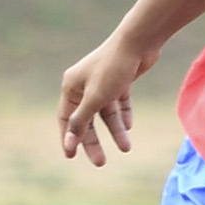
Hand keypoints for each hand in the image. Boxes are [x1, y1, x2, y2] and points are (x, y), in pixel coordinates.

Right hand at [57, 27, 159, 166]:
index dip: (68, 138)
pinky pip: (119, 104)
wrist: (139, 42)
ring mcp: (102, 83)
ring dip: (115, 130)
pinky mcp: (120, 81)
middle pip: (87, 119)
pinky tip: (129, 126)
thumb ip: (81, 122)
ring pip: (106, 113)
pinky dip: (123, 115)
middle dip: (94, 140)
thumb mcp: (95, 99)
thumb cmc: (113, 68)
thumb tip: (68, 142)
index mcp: (71, 87)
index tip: (71, 156)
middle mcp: (84, 85)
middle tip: (100, 162)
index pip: (65, 119)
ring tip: (126, 147)